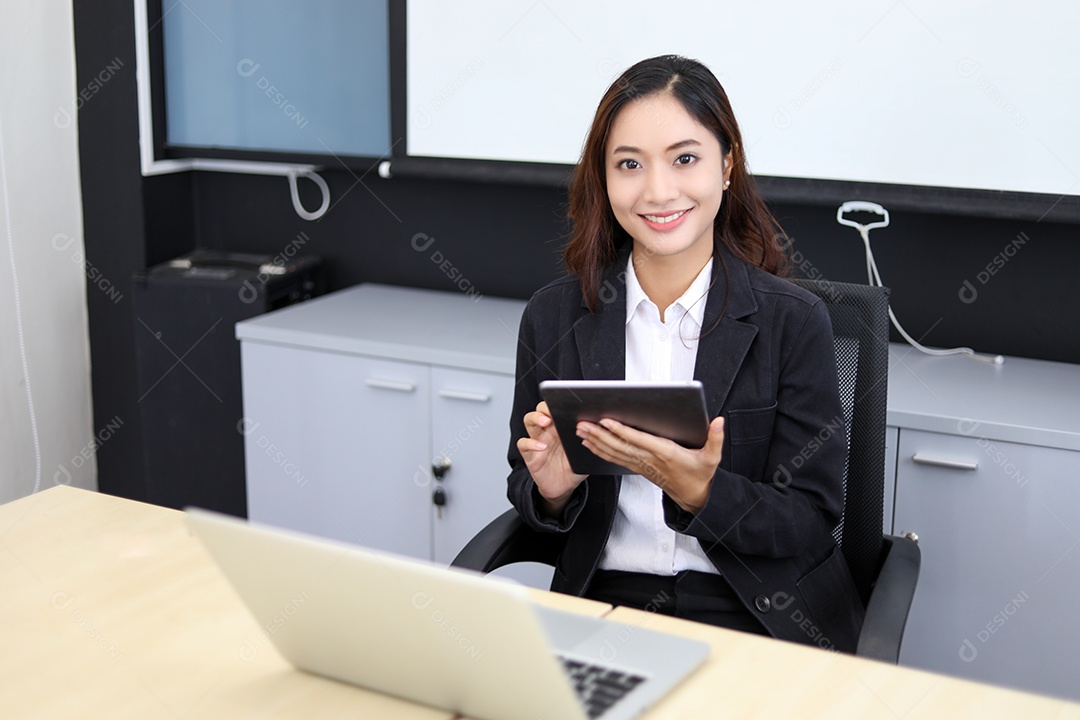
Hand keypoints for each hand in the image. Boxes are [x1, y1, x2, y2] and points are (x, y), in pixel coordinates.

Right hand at [517, 401, 587, 516]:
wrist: (564, 487)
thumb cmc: (574, 468)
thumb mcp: (586, 454)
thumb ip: (590, 442)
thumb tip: (601, 430)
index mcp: (560, 428)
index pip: (554, 409)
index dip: (556, 404)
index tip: (564, 404)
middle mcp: (547, 432)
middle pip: (539, 410)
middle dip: (544, 408)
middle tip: (553, 412)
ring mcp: (537, 441)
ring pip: (529, 421)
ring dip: (535, 418)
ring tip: (546, 422)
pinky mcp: (530, 455)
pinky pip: (523, 444)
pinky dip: (530, 443)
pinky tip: (541, 447)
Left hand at [577, 416, 724, 513]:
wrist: (694, 497)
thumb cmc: (701, 475)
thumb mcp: (713, 458)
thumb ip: (715, 439)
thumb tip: (719, 421)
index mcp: (665, 454)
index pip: (639, 441)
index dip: (622, 431)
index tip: (607, 421)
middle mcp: (650, 459)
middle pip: (620, 446)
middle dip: (600, 435)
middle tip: (583, 425)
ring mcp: (642, 465)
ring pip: (615, 453)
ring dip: (596, 442)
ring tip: (580, 431)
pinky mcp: (639, 468)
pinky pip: (616, 459)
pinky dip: (601, 451)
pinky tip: (590, 444)